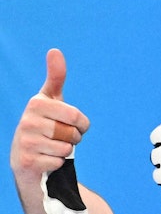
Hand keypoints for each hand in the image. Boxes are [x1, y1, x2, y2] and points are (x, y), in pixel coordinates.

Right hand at [9, 49, 89, 179]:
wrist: (27, 158)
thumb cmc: (44, 125)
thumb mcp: (50, 100)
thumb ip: (55, 77)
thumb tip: (55, 50)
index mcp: (37, 103)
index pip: (77, 116)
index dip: (81, 125)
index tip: (72, 124)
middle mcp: (27, 120)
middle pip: (72, 133)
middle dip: (74, 138)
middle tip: (62, 137)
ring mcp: (25, 141)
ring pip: (66, 148)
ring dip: (65, 151)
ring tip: (52, 147)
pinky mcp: (27, 160)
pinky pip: (58, 162)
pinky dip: (57, 163)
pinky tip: (45, 159)